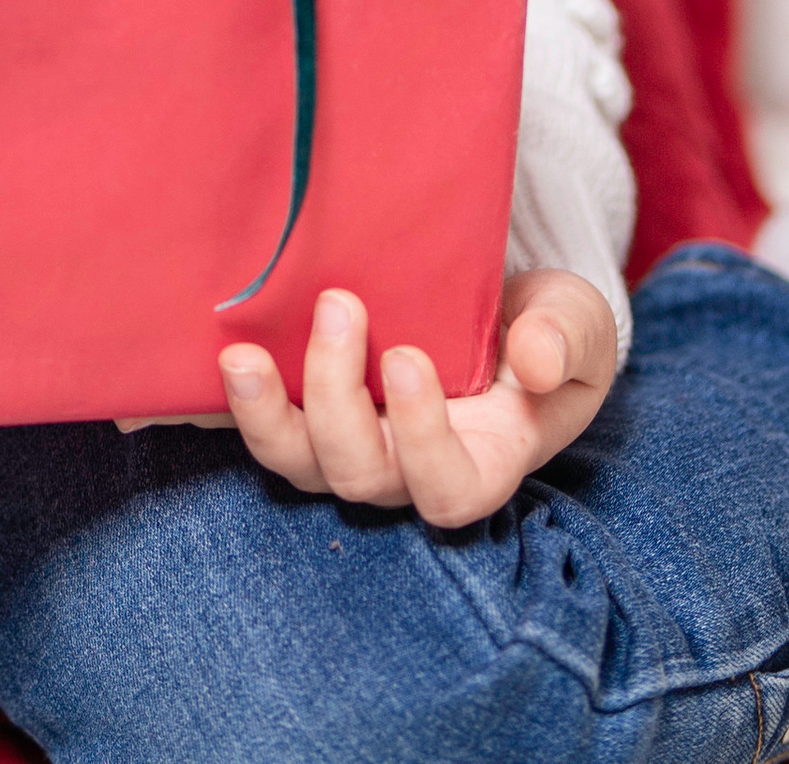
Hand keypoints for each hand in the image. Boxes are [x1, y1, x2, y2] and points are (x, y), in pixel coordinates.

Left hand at [220, 268, 616, 527]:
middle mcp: (408, 465)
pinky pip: (267, 422)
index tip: (409, 359)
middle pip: (358, 475)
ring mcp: (353, 438)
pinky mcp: (311, 403)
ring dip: (266, 416)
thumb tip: (536, 360)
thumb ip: (568, 339)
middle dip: (337, 398)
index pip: (447, 490)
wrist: (498, 298)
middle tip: (340, 304)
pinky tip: (211, 358)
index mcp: (483, 462)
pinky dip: (235, 403)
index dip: (420, 439)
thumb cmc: (545, 324)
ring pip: (299, 463)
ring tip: (242, 356)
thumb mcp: (577, 322)